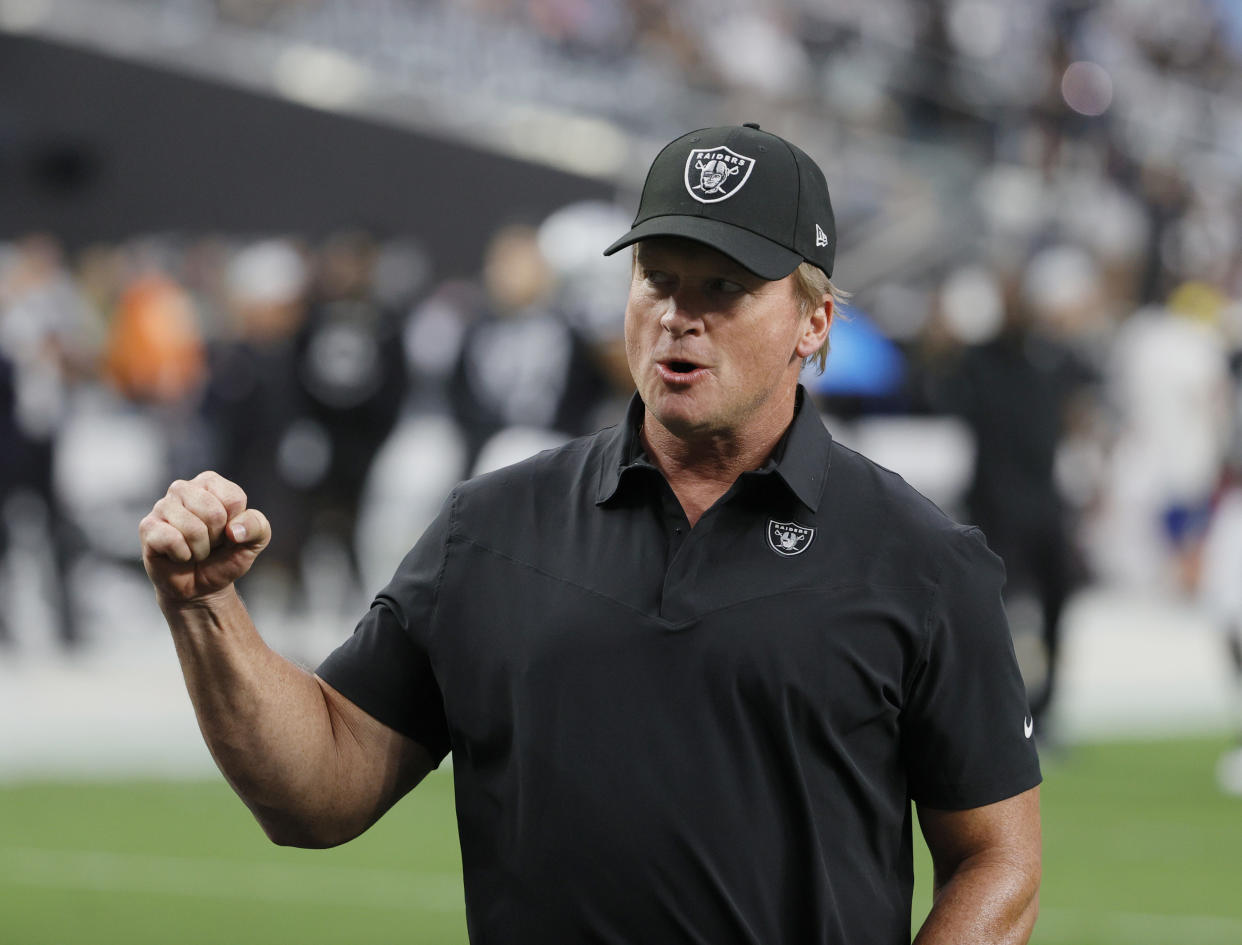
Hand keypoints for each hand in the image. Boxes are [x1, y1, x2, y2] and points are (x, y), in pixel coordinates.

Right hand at [140, 471, 270, 604]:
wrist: (201, 586)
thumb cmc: (225, 556)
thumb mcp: (254, 542)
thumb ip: (257, 527)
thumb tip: (234, 530)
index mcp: (211, 483)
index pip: (233, 498)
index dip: (235, 524)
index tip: (228, 532)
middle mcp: (183, 488)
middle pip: (213, 512)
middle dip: (216, 538)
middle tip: (209, 544)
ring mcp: (162, 506)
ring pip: (193, 528)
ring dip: (200, 549)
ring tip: (194, 550)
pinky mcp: (147, 527)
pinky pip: (171, 540)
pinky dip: (182, 556)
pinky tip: (178, 555)